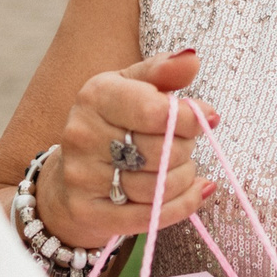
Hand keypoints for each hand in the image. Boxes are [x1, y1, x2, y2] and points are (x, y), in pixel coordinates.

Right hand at [37, 50, 219, 253]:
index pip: (155, 111)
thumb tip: (192, 59)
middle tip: (184, 145)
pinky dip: (181, 206)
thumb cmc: (113, 125)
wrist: (69, 179)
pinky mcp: (88, 211)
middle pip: (160, 151)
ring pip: (157, 186)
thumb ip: (164, 71)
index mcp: (96, 95)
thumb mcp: (133, 87)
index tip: (207, 117)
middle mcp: (82, 134)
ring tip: (182, 168)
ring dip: (184, 178)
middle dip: (185, 149)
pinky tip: (194, 192)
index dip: (189, 118)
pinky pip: (149, 217)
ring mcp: (81, 175)